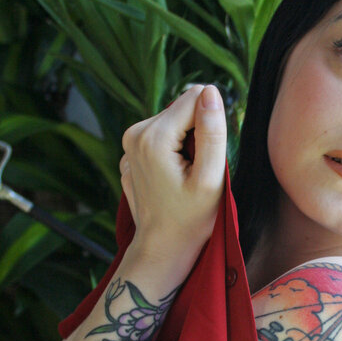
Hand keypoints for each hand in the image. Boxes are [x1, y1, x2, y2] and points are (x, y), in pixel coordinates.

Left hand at [119, 85, 226, 276]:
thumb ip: (212, 133)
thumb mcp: (210, 179)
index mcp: (153, 136)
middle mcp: (135, 132)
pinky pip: (162, 138)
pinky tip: (172, 179)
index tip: (206, 158)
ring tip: (186, 176)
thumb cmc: (190, 220)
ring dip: (188, 144)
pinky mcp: (131, 153)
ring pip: (174, 122)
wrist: (162, 248)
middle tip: (197, 172)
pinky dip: (173, 153)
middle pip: (183, 108)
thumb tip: (211, 92)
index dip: (211, 125)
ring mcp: (129, 143)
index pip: (196, 97)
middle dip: (198, 134)